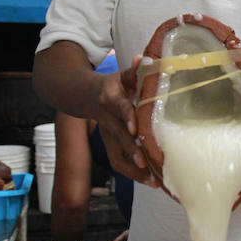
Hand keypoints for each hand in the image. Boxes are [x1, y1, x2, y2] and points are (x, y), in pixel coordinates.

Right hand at [94, 56, 155, 185]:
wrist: (88, 96)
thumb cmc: (114, 85)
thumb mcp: (123, 75)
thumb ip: (135, 69)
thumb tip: (146, 59)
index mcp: (111, 99)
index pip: (120, 108)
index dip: (127, 117)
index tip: (134, 127)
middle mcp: (108, 120)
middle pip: (119, 137)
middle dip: (132, 150)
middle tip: (146, 161)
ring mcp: (108, 135)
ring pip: (117, 154)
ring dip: (133, 168)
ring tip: (152, 179)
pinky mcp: (110, 146)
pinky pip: (119, 163)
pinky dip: (133, 174)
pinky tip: (150, 181)